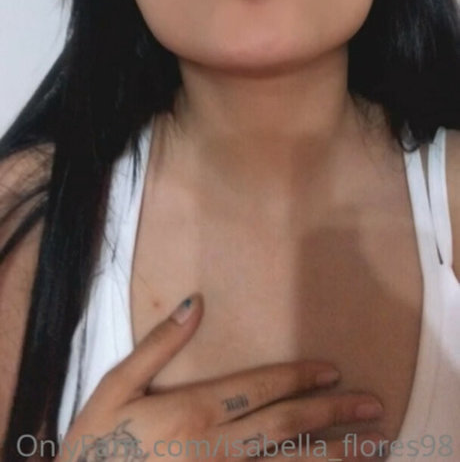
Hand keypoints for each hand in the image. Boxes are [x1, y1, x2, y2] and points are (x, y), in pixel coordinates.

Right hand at [59, 293, 385, 460]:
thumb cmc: (95, 444)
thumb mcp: (116, 385)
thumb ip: (159, 344)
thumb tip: (197, 302)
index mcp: (194, 410)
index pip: (261, 388)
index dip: (301, 378)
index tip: (333, 371)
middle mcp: (216, 448)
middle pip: (286, 426)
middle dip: (334, 415)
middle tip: (373, 406)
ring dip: (332, 457)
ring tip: (371, 450)